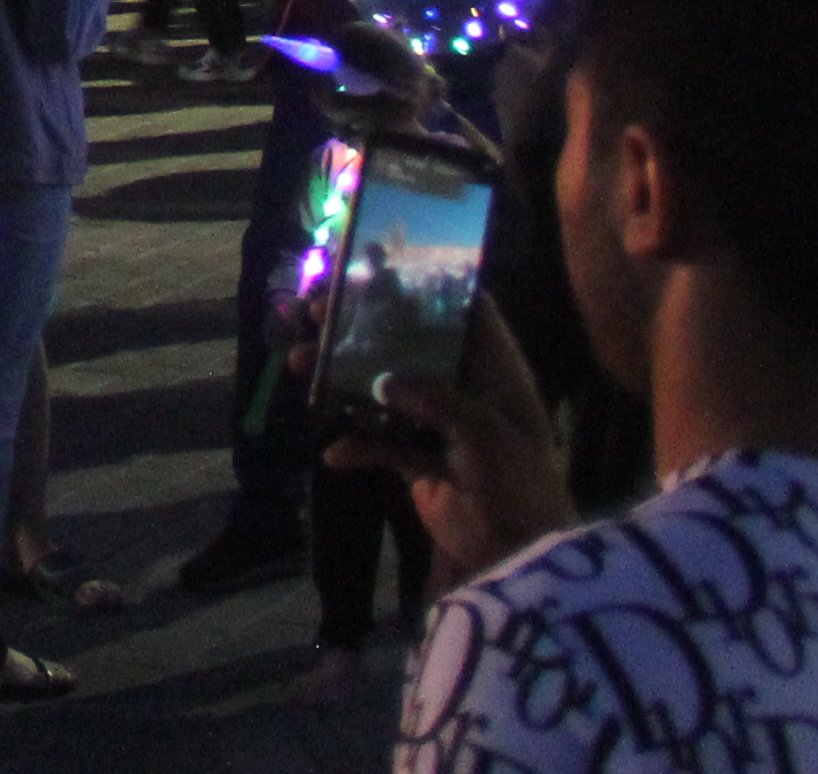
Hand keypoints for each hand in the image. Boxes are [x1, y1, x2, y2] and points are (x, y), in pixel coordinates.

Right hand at [324, 292, 571, 576]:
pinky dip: (356, 446)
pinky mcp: (419, 462)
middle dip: (365, 328)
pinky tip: (335, 453)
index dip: (432, 286)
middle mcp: (465, 389)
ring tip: (301, 364)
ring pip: (384, 390)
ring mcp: (439, 425)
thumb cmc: (516, 482)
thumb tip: (382, 382)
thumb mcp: (483, 432)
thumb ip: (434, 399)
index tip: (383, 265)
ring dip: (342, 381)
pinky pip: (379, 444)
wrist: (516, 553)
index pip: (469, 313)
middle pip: (410, 345)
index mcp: (494, 373)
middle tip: (318, 310)